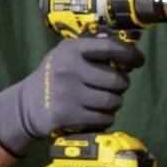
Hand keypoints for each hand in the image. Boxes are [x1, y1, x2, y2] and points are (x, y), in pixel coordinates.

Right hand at [0, 36, 142, 157]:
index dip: (130, 55)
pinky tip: (96, 113)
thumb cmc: (57, 76)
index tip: (138, 60)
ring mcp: (68, 94)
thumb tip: (131, 57)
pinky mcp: (68, 116)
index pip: (110, 47)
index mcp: (70, 50)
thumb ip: (94, 52)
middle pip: (116, 80)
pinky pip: (104, 119)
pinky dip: (106, 118)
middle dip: (122, 84)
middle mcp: (69, 70)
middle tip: (116, 86)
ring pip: (113, 101)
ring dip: (115, 102)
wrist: (28, 105)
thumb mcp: (67, 55)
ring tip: (106, 100)